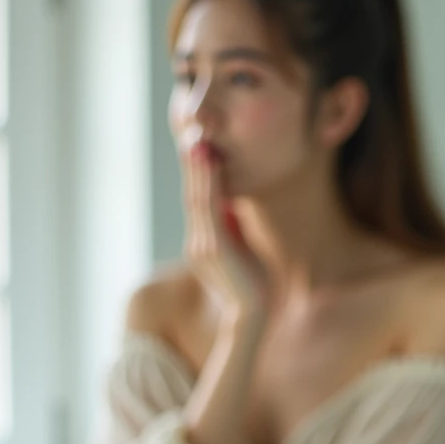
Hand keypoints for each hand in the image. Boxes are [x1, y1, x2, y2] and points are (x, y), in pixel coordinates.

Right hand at [183, 142, 267, 320]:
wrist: (253, 313)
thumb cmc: (253, 282)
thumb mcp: (242, 247)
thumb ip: (233, 225)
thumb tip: (234, 200)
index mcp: (202, 240)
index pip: (198, 199)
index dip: (196, 171)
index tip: (198, 142)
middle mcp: (196, 240)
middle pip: (192, 193)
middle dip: (192, 163)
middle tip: (192, 130)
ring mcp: (201, 244)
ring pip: (196, 197)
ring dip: (197, 167)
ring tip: (197, 139)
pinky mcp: (212, 248)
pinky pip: (208, 207)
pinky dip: (208, 182)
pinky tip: (211, 162)